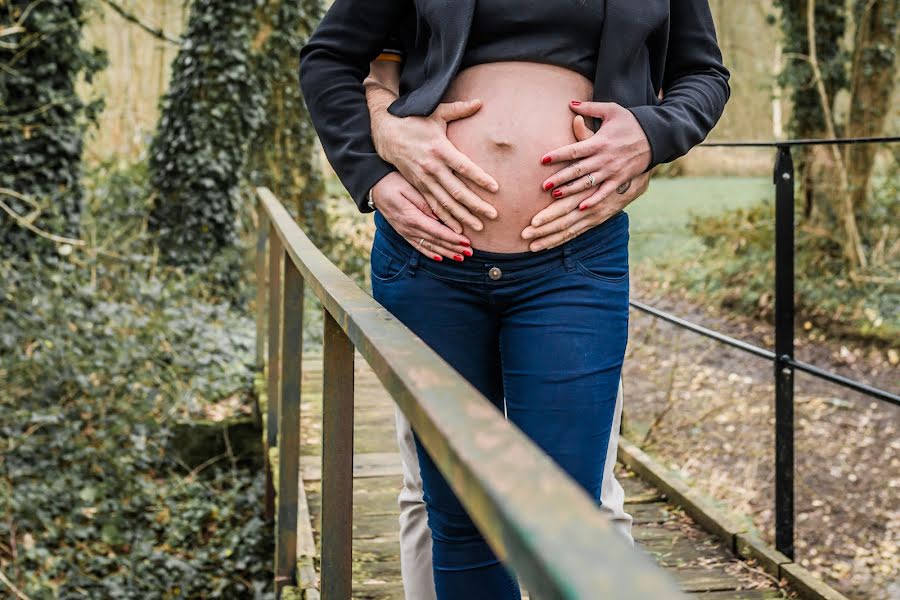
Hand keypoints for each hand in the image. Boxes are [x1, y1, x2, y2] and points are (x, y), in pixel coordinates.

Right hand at [371, 99, 499, 233]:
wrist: (386, 132)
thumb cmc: (414, 120)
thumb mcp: (436, 112)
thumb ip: (459, 109)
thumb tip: (479, 102)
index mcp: (440, 149)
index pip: (464, 167)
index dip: (480, 178)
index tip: (495, 188)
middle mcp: (432, 167)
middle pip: (457, 191)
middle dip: (476, 205)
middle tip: (493, 215)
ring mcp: (424, 179)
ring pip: (446, 203)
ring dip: (463, 217)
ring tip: (479, 228)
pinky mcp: (418, 186)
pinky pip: (433, 207)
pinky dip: (445, 219)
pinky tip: (457, 230)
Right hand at [371, 172, 472, 261]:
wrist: (374, 186)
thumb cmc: (393, 182)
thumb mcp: (409, 188)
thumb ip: (425, 203)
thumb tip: (441, 216)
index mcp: (412, 217)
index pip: (436, 232)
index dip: (452, 239)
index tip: (467, 242)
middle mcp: (408, 228)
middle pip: (435, 242)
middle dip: (453, 248)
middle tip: (469, 253)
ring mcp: (405, 232)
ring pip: (428, 246)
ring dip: (445, 253)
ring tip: (460, 257)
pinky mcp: (403, 232)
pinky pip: (418, 246)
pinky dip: (430, 253)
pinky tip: (440, 258)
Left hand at [540, 101, 650, 211]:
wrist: (656, 136)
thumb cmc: (631, 122)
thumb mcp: (612, 110)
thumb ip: (590, 107)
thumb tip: (570, 103)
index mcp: (599, 142)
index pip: (574, 149)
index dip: (558, 155)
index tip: (543, 160)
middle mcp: (604, 158)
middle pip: (578, 170)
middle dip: (560, 178)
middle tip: (543, 186)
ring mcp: (612, 170)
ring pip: (588, 183)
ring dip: (571, 190)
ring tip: (555, 196)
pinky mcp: (620, 179)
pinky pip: (605, 192)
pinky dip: (594, 200)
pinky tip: (581, 207)